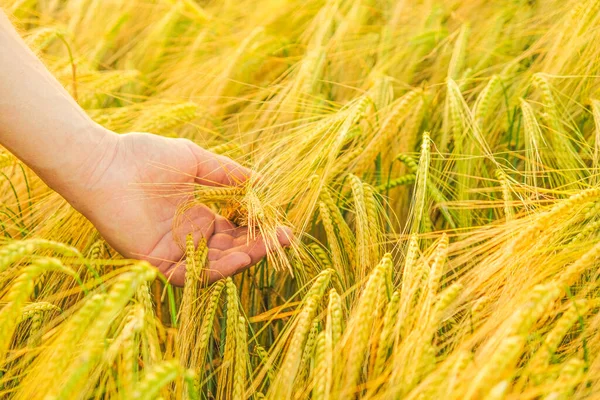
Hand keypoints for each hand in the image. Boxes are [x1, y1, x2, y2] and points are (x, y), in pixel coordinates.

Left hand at [65, 130, 290, 285]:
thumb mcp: (194, 159)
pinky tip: (231, 260)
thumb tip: (261, 180)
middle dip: (255, 247)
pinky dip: (208, 271)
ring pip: (211, 266)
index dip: (257, 231)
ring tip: (262, 251)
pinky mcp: (154, 259)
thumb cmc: (145, 156)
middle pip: (228, 250)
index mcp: (197, 215)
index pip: (234, 231)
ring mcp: (172, 250)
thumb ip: (226, 173)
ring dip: (238, 261)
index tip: (282, 226)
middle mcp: (188, 236)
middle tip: (282, 240)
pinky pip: (185, 274)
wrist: (103, 162)